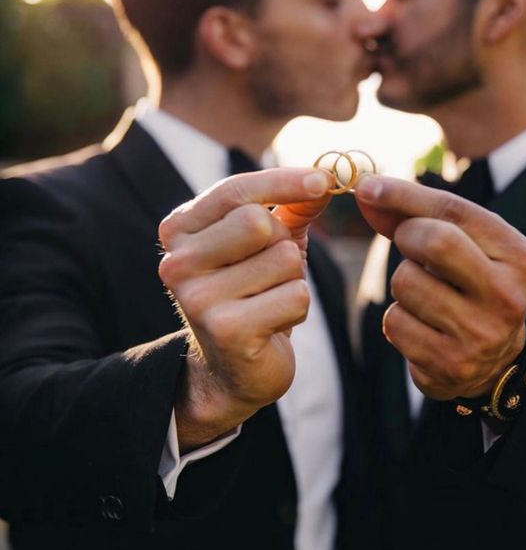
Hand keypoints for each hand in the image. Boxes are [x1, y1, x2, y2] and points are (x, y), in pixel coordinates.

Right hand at [158, 167, 331, 449]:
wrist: (232, 370)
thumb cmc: (251, 292)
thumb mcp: (269, 240)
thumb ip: (292, 206)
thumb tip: (324, 179)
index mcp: (178, 230)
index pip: (235, 191)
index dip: (284, 182)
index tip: (323, 180)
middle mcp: (177, 262)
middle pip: (259, 222)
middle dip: (284, 244)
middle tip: (272, 272)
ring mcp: (197, 298)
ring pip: (284, 260)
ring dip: (293, 280)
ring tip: (269, 300)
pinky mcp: (227, 330)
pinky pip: (295, 296)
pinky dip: (298, 308)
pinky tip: (274, 324)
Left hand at [354, 174, 525, 399]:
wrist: (494, 361)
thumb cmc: (470, 286)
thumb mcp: (464, 245)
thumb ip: (418, 214)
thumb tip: (367, 189)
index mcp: (518, 256)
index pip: (454, 211)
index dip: (404, 194)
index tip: (367, 186)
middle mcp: (505, 295)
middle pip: (435, 241)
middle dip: (407, 235)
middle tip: (410, 244)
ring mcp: (479, 334)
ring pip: (406, 282)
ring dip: (403, 283)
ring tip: (426, 295)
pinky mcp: (450, 365)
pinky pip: (395, 323)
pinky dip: (398, 319)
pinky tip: (422, 326)